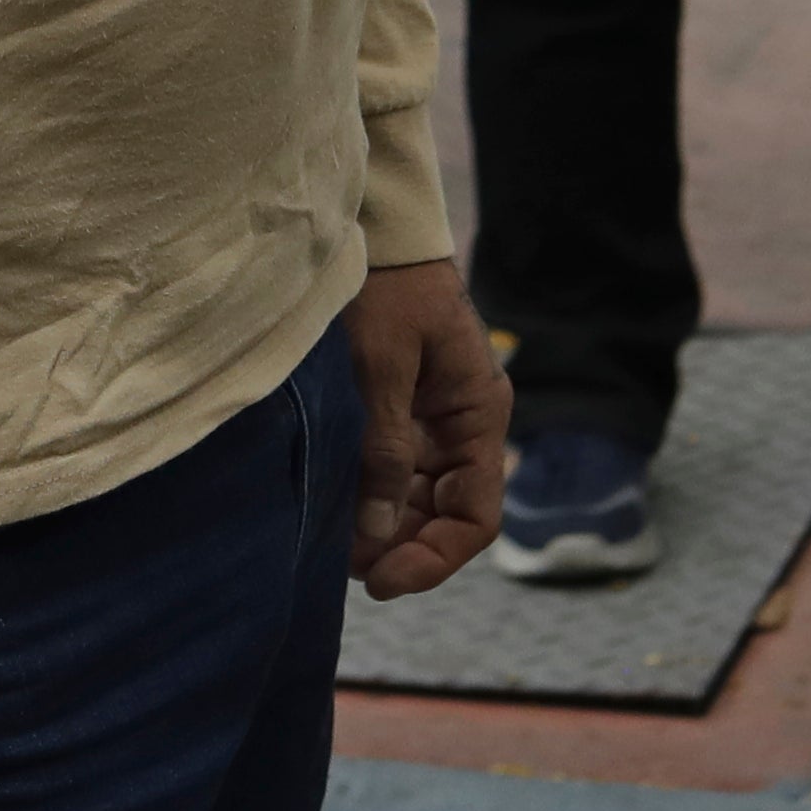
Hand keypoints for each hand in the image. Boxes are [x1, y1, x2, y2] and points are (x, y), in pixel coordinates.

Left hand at [348, 257, 509, 597]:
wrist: (374, 229)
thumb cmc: (385, 287)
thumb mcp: (382, 367)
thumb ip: (384, 451)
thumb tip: (379, 536)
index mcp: (478, 415)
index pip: (476, 518)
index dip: (434, 559)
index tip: (381, 581)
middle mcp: (463, 426)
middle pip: (445, 516)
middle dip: (402, 548)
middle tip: (344, 567)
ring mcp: (432, 422)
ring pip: (417, 500)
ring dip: (382, 528)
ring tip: (332, 544)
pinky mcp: (401, 413)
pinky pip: (393, 473)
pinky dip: (368, 497)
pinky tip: (334, 508)